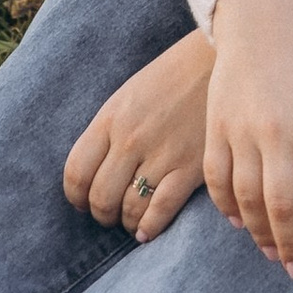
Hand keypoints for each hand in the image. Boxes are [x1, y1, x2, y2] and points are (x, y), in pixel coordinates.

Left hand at [62, 29, 215, 239]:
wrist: (217, 62)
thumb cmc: (172, 78)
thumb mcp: (129, 95)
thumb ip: (109, 130)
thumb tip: (94, 170)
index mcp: (110, 119)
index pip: (76, 172)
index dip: (75, 196)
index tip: (82, 203)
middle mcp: (131, 140)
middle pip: (100, 196)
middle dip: (100, 214)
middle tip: (108, 215)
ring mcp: (161, 155)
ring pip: (129, 208)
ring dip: (125, 222)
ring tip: (130, 222)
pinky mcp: (191, 168)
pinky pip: (160, 210)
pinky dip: (149, 227)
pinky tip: (147, 230)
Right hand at [205, 0, 292, 276]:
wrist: (263, 19)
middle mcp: (276, 130)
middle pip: (280, 203)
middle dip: (292, 244)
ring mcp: (241, 129)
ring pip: (245, 197)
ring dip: (259, 233)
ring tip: (273, 253)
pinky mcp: (215, 126)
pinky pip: (216, 177)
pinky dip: (226, 205)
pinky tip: (239, 222)